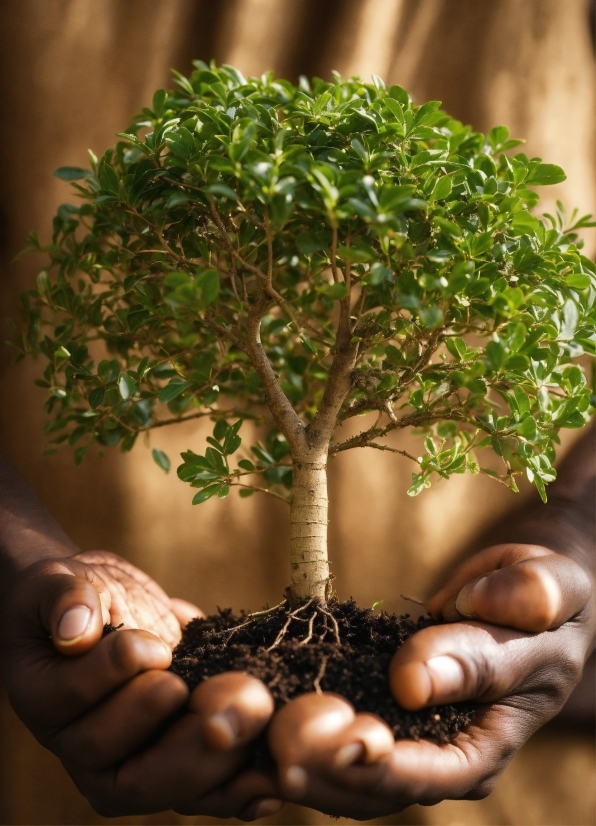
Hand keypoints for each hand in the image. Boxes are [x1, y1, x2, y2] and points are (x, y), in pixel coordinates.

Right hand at [0, 556, 282, 818]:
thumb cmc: (79, 596)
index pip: (75, 702)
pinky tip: (274, 780)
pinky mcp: (175, 768)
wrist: (108, 610)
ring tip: (262, 726)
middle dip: (184, 739)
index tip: (156, 648)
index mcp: (47, 700)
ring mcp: (133, 767)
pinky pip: (207, 792)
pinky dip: (242, 790)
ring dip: (223, 763)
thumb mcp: (60, 583)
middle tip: (223, 704)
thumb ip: (65, 599)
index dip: (116, 676)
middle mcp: (85, 751)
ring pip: (176, 788)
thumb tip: (76, 629)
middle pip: (130, 770)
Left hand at [266, 544, 593, 818]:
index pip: (433, 774)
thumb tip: (415, 679)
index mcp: (486, 744)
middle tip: (277, 743)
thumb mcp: (539, 609)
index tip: (338, 746)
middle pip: (375, 784)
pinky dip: (294, 724)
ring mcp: (403, 732)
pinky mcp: (374, 702)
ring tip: (254, 734)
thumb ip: (484, 644)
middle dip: (324, 768)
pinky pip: (331, 724)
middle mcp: (439, 752)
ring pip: (342, 765)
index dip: (384, 768)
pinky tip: (255, 715)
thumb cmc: (547, 602)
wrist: (527, 594)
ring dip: (298, 753)